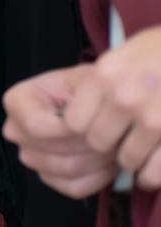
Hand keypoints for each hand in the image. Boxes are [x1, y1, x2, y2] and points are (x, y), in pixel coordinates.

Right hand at [3, 64, 116, 198]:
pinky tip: (107, 163)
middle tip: (112, 135)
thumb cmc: (90, 89)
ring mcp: (30, 156)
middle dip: (87, 145)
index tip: (94, 121)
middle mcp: (15, 131)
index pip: (35, 127)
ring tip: (113, 146)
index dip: (69, 129)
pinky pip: (73, 187)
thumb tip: (74, 127)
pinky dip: (97, 178)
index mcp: (16, 102)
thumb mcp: (83, 80)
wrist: (99, 102)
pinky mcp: (48, 177)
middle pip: (50, 152)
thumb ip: (76, 99)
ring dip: (96, 161)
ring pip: (65, 170)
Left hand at [64, 26, 160, 190]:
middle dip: (108, 145)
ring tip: (140, 150)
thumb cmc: (159, 51)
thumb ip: (98, 84)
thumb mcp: (121, 57)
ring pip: (127, 160)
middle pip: (98, 143)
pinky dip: (152, 176)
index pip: (74, 123)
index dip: (84, 129)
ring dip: (133, 160)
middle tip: (120, 140)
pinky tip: (152, 169)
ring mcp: (153, 119)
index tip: (96, 127)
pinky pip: (154, 172)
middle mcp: (124, 98)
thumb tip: (73, 118)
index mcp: (104, 76)